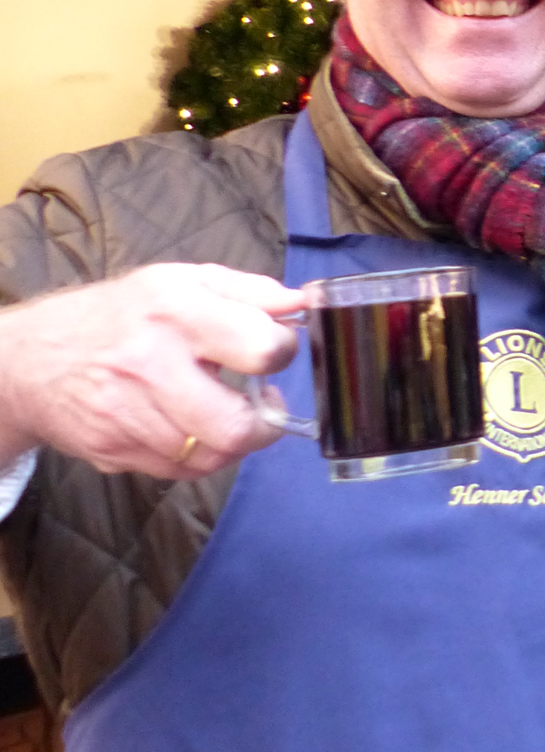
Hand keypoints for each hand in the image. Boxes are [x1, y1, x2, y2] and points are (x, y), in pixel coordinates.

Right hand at [0, 263, 304, 477]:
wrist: (32, 359)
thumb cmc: (125, 314)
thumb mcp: (185, 280)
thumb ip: (252, 292)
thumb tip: (305, 304)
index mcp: (175, 311)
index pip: (260, 349)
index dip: (281, 353)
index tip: (273, 352)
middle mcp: (148, 364)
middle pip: (234, 426)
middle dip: (265, 423)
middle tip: (264, 407)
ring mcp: (125, 413)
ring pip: (209, 456)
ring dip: (231, 440)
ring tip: (225, 413)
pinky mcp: (110, 450)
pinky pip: (178, 471)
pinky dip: (197, 455)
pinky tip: (190, 427)